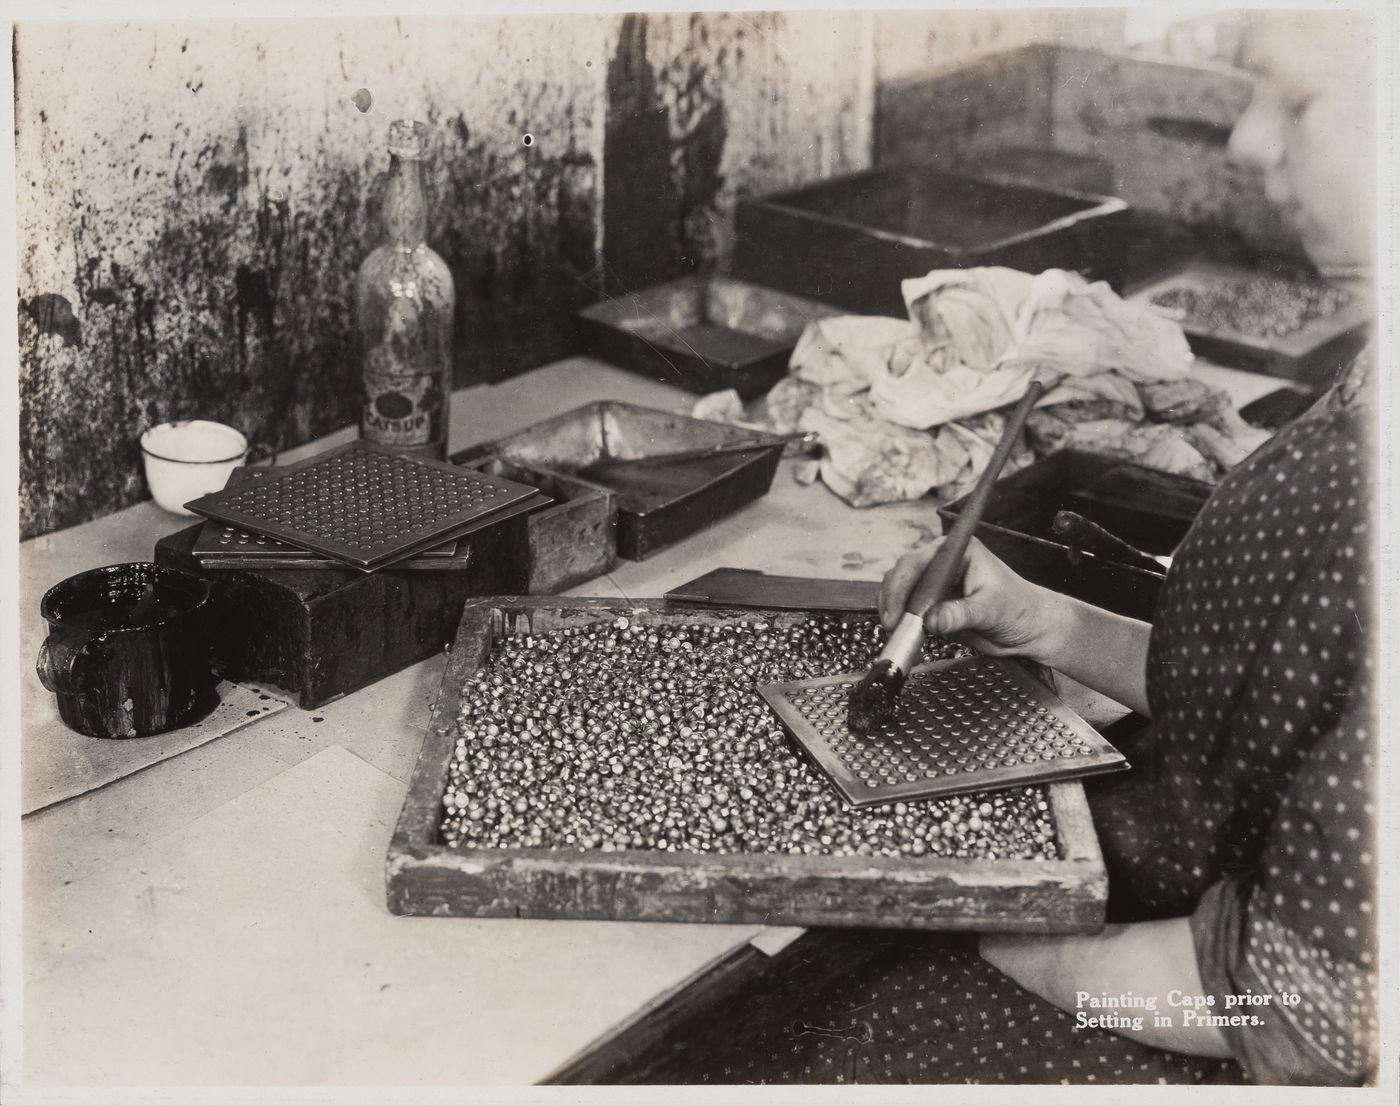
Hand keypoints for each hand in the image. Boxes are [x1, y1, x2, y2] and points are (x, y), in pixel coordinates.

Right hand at [878, 537, 1061, 660]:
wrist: (1028, 629)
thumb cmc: (1019, 608)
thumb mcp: (991, 609)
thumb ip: (960, 614)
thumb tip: (931, 621)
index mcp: (958, 552)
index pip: (919, 561)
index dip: (902, 584)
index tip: (897, 610)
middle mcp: (943, 563)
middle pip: (903, 574)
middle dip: (893, 600)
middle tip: (893, 626)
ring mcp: (936, 584)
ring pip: (900, 592)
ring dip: (894, 612)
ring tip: (898, 633)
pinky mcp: (933, 605)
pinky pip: (908, 611)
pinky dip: (902, 624)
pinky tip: (904, 636)